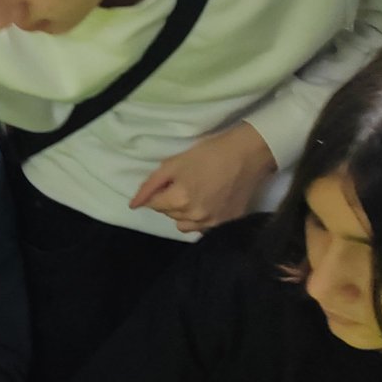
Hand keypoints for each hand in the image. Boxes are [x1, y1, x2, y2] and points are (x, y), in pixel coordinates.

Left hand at [129, 122, 276, 233]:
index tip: (170, 180)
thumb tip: (133, 205)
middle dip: (169, 201)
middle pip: (169, 214)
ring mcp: (212, 223)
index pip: (154, 205)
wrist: (248, 154)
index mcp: (179, 200)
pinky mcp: (227, 223)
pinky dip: (200, 218)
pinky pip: (203, 228)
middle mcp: (194, 216)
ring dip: (183, 213)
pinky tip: (208, 203)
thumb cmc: (209, 153)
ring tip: (195, 194)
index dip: (158, 192)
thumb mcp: (174, 163)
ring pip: (184, 225)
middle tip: (185, 182)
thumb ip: (150, 185)